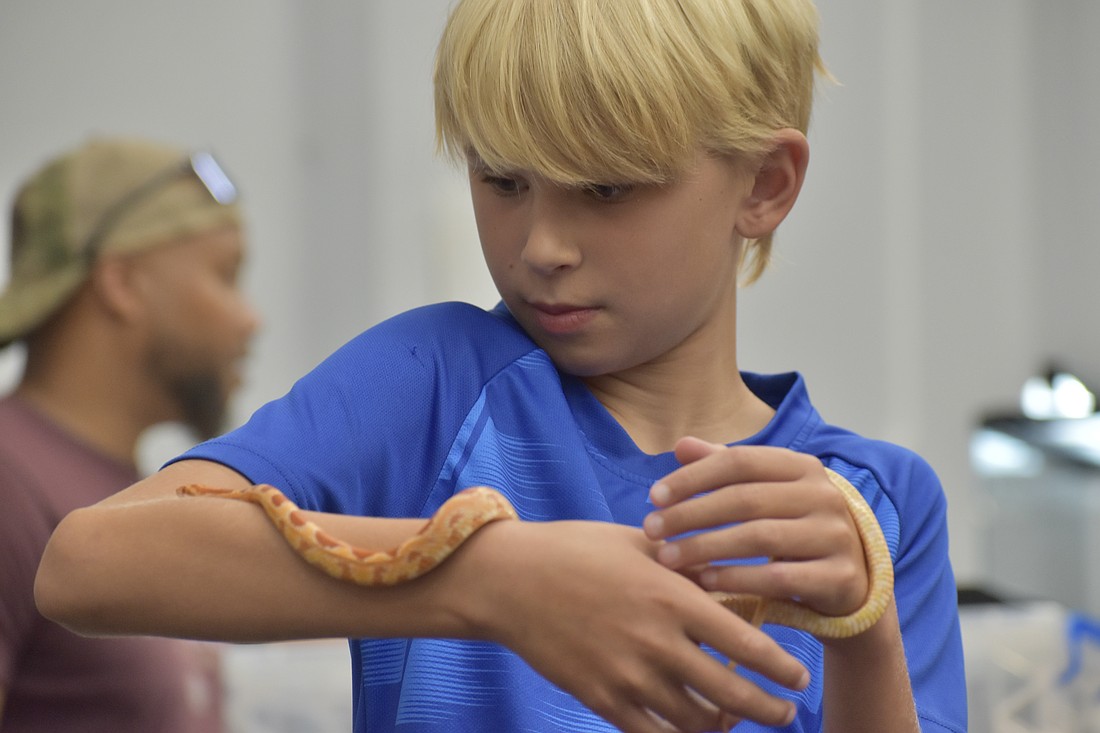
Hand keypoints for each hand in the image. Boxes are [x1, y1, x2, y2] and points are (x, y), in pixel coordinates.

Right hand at [454, 518, 808, 731]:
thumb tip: (726, 578)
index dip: (781, 667)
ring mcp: (628, 677)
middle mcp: (657, 642)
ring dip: (726, 727)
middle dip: (769, 710)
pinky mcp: (601, 699)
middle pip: (732, 694)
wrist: (511, 580)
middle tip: (785, 713)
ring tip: (736, 721)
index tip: (798, 677)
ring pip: (696, 723)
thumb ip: (685, 564)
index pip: (746, 643)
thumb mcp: (637, 543)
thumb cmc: (576, 550)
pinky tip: (691, 730)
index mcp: (672, 597)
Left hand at [643, 438, 868, 620]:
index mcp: (802, 466)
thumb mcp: (765, 493)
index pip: (739, 462)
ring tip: (668, 557)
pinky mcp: (840, 576)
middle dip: (690, 514)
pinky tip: (706, 580)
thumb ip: (725, 468)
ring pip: (760, 537)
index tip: (653, 497)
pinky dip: (739, 579)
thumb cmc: (794, 529)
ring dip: (706, 547)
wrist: (853, 581)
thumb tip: (681, 445)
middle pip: (744, 499)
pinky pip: (780, 578)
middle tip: (651, 530)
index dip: (693, 477)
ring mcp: (836, 535)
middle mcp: (823, 495)